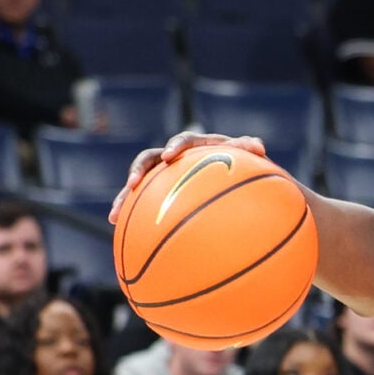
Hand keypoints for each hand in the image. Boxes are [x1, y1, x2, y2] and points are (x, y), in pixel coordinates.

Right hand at [111, 130, 270, 224]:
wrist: (229, 179)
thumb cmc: (240, 167)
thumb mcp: (246, 159)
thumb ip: (248, 149)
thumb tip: (259, 145)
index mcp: (195, 147)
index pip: (183, 141)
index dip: (175, 147)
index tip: (169, 156)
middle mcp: (174, 159)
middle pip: (149, 160)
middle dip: (138, 171)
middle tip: (132, 184)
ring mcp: (163, 177)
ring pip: (139, 185)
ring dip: (125, 198)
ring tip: (114, 216)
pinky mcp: (158, 194)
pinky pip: (142, 205)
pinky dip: (131, 217)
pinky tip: (121, 233)